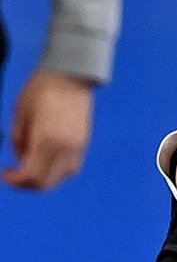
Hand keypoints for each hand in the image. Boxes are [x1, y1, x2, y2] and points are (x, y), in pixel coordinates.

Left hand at [3, 68, 94, 189]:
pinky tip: (45, 162)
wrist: (71, 77)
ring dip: (42, 179)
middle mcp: (64, 149)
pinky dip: (55, 172)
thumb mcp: (20, 112)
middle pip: (46, 183)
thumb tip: (20, 157)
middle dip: (27, 184)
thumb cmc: (43, 89)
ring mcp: (77, 150)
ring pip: (59, 179)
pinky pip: (69, 170)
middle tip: (15, 175)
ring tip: (29, 166)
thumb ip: (19, 139)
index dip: (16, 181)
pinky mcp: (83, 146)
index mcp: (47, 140)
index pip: (31, 175)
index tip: (6, 175)